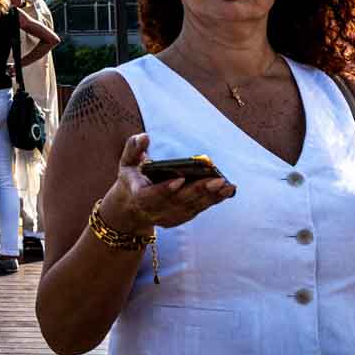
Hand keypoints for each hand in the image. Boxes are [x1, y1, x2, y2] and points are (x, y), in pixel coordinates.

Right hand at [102, 133, 234, 236]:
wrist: (131, 207)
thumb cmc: (132, 178)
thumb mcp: (127, 162)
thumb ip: (134, 148)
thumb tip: (145, 136)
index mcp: (139, 196)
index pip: (151, 195)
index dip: (165, 189)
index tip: (180, 179)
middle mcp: (154, 210)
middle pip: (178, 202)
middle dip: (198, 191)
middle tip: (217, 179)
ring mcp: (168, 217)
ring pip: (191, 207)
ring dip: (210, 197)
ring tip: (226, 184)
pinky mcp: (180, 218)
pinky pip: (198, 209)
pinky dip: (213, 200)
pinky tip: (226, 190)